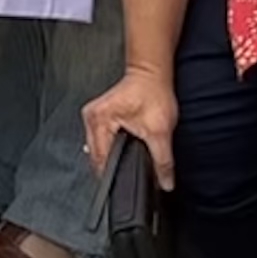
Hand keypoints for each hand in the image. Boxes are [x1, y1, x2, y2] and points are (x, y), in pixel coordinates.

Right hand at [81, 63, 177, 189]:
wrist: (151, 74)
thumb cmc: (153, 92)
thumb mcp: (161, 130)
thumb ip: (163, 160)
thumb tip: (165, 182)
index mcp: (99, 121)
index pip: (101, 160)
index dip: (116, 174)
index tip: (127, 183)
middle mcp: (91, 119)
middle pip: (97, 157)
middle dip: (115, 167)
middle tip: (132, 172)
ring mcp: (93, 118)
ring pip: (98, 151)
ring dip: (112, 158)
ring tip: (128, 160)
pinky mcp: (99, 119)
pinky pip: (101, 143)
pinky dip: (112, 150)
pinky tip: (123, 151)